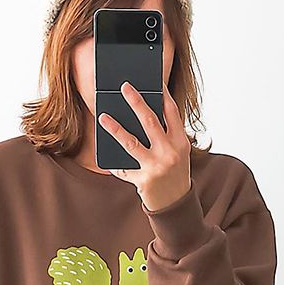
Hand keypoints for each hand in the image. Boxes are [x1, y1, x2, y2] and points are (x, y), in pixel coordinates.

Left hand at [97, 80, 191, 211]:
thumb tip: (140, 114)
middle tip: (124, 87)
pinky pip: (124, 168)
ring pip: (131, 143)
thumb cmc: (174, 172)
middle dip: (136, 102)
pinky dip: (115, 163)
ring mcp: (156, 167)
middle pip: (150, 122)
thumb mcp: (176, 151)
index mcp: (180, 142)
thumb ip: (164, 135)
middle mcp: (169, 153)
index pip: (172, 112)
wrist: (176, 203)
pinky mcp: (143, 181)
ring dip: (115, 128)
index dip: (162, 94)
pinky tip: (107, 155)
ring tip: (102, 117)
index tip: (153, 81)